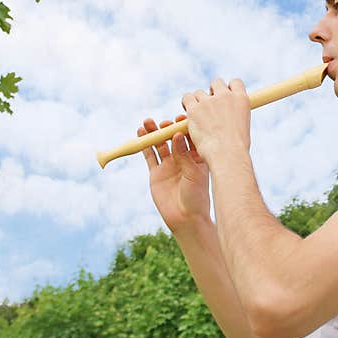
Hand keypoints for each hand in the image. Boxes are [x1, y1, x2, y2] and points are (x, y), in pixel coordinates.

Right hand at [139, 115, 209, 232]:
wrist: (185, 218)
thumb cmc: (196, 197)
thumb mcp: (193, 174)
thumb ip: (184, 155)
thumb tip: (177, 135)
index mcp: (196, 157)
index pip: (190, 137)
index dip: (185, 127)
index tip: (180, 118)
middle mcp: (182, 159)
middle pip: (173, 138)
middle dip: (168, 128)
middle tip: (164, 122)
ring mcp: (169, 165)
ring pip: (160, 144)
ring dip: (154, 133)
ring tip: (147, 122)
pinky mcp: (156, 173)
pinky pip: (149, 155)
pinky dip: (144, 145)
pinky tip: (140, 133)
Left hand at [181, 78, 250, 166]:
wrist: (227, 154)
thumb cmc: (236, 147)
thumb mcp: (243, 126)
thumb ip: (236, 115)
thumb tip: (230, 116)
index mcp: (241, 99)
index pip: (235, 82)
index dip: (228, 88)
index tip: (224, 97)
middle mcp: (226, 96)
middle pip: (216, 83)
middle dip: (212, 92)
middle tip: (209, 106)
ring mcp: (209, 101)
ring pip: (199, 92)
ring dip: (198, 101)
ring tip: (198, 116)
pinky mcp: (195, 108)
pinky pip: (187, 98)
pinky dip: (187, 104)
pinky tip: (188, 112)